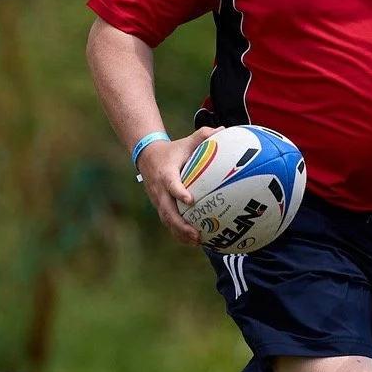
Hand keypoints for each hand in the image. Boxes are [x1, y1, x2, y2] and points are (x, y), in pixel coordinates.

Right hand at [135, 126, 219, 245]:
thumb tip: (224, 129)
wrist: (147, 156)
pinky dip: (178, 233)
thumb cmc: (173, 150)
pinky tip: (193, 241)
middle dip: (180, 224)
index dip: (178, 192)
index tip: (190, 200)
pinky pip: (168, 222)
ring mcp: (158, 200)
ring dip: (180, 232)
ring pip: (167, 220)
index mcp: (166, 173)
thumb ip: (203, 136)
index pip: (171, 184)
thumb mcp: (186, 142)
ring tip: (197, 241)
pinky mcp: (159, 207)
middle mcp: (159, 190)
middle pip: (167, 210)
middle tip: (196, 233)